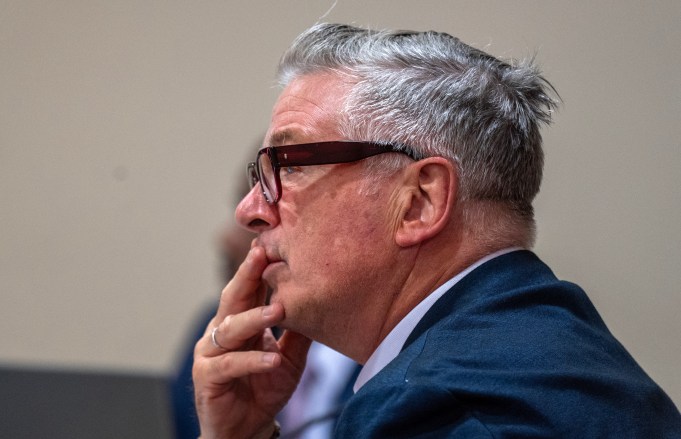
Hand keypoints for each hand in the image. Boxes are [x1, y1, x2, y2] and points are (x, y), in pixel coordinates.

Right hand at [193, 245, 311, 438]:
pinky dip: (252, 361)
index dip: (258, 266)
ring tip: (277, 311)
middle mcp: (222, 331)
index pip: (249, 288)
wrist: (245, 429)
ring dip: (254, 317)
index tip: (271, 242)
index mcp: (241, 321)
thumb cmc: (264, 389)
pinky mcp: (208, 377)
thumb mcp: (289, 358)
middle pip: (234, 297)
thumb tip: (321, 302)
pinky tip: (271, 359)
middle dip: (247, 274)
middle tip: (262, 254)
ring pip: (231, 328)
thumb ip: (299, 333)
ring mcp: (211, 353)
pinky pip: (230, 365)